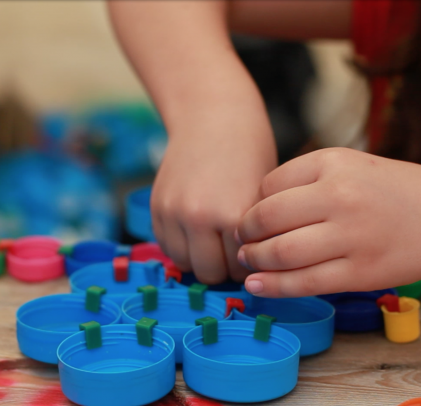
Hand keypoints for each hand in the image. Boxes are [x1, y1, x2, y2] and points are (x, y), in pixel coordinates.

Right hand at [152, 105, 276, 283]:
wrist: (212, 116)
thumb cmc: (248, 153)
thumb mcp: (264, 195)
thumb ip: (254, 234)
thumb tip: (253, 270)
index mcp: (233, 214)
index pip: (242, 269)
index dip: (251, 264)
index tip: (253, 255)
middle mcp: (198, 217)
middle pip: (211, 274)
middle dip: (225, 267)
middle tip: (234, 251)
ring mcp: (173, 213)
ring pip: (186, 265)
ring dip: (200, 259)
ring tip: (214, 240)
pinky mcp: (156, 208)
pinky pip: (168, 248)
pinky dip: (182, 246)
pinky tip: (196, 230)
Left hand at [236, 147, 420, 296]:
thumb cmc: (390, 192)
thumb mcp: (349, 166)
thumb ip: (305, 180)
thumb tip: (255, 210)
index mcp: (333, 163)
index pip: (269, 185)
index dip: (254, 205)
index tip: (254, 217)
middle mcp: (340, 196)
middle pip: (268, 218)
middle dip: (247, 233)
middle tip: (242, 240)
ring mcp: (351, 236)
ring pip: (282, 253)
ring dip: (255, 260)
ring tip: (248, 261)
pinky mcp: (360, 272)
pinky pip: (304, 282)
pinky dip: (273, 287)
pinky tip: (256, 286)